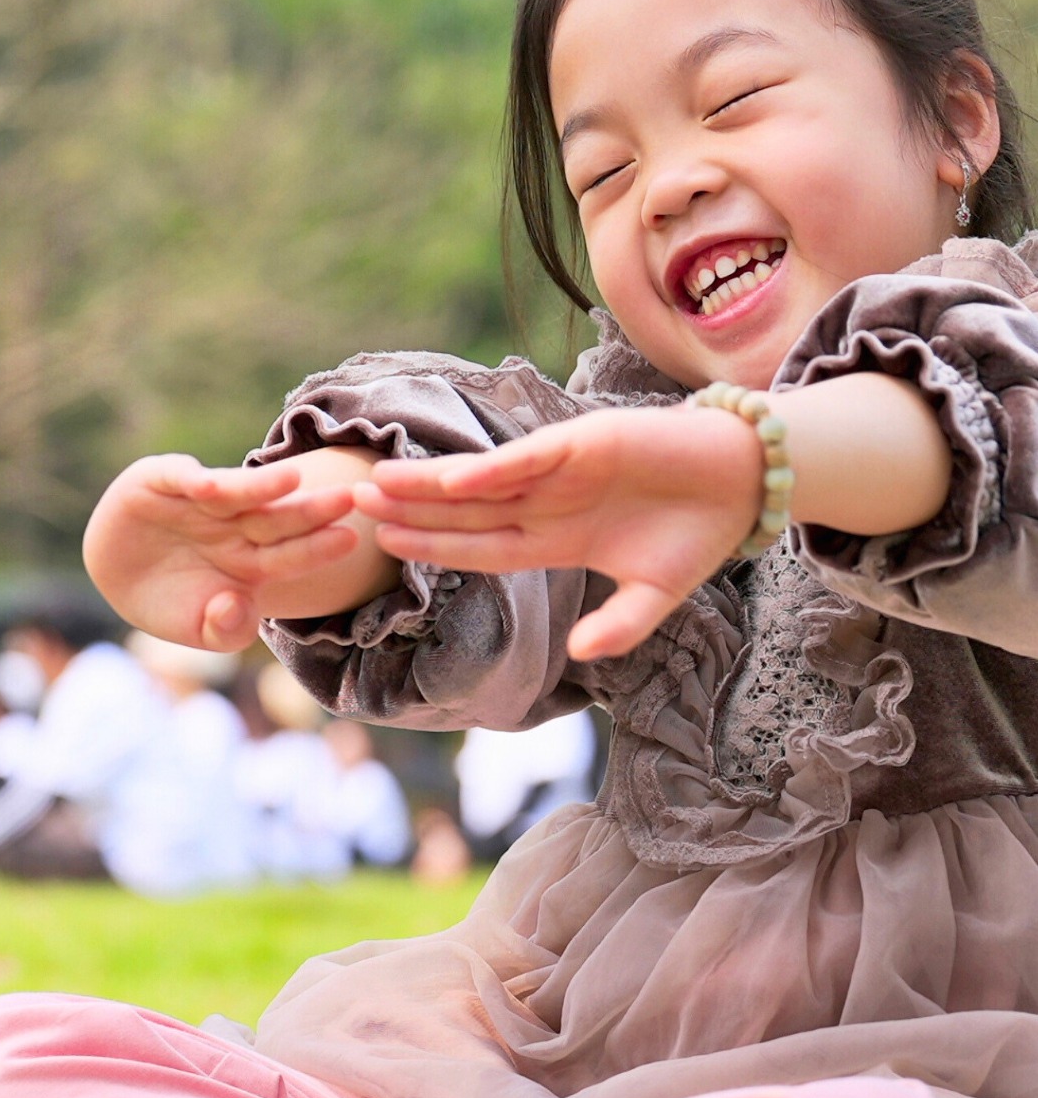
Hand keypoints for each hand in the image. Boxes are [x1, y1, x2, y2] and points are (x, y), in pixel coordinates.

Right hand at [83, 453, 361, 649]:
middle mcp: (233, 525)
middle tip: (351, 497)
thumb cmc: (170, 602)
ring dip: (261, 486)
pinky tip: (209, 487)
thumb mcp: (197, 628)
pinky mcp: (161, 480)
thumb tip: (236, 607)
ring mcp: (199, 500)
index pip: (291, 554)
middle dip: (311, 509)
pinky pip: (180, 478)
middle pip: (276, 518)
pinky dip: (193, 481)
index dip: (318, 547)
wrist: (115, 573)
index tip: (351, 539)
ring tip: (290, 479)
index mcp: (251, 560)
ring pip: (236, 492)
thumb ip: (225, 630)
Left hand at [353, 406, 762, 659]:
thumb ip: (618, 627)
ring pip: (483, 481)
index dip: (432, 548)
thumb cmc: (698, 534)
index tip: (385, 547)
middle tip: (352, 505)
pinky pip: (529, 459)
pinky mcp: (586, 442)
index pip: (479, 546)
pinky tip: (451, 480)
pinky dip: (492, 470)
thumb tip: (579, 655)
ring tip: (379, 483)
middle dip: (411, 511)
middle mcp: (548, 501)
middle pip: (465, 512)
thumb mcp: (656, 595)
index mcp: (555, 539)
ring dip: (431, 485)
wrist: (744, 481)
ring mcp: (564, 470)